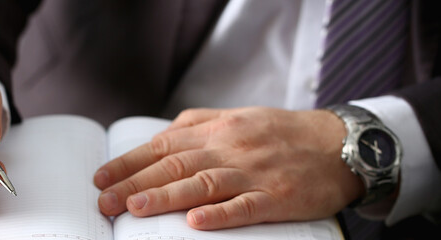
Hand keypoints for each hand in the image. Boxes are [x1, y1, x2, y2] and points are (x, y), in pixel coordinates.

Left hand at [93, 107, 363, 229]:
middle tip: (104, 201)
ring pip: (203, 184)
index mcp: (217, 130)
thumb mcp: (237, 117)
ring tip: (135, 208)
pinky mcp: (278, 197)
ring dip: (166, 196)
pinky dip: (220, 214)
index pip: (162, 147)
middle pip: (174, 165)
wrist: (339, 143)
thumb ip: (198, 124)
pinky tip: (196, 223)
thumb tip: (160, 137)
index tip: (101, 178)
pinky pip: (246, 206)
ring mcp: (254, 173)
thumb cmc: (281, 132)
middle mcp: (231, 148)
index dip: (129, 163)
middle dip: (134, 184)